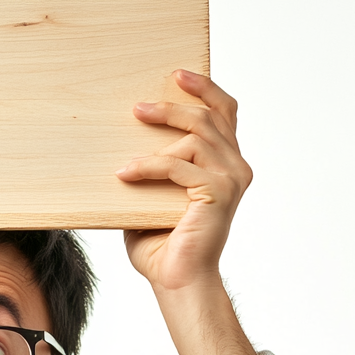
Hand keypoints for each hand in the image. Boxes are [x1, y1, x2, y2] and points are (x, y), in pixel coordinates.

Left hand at [116, 70, 251, 292]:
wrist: (176, 279)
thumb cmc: (163, 245)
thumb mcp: (150, 198)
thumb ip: (149, 171)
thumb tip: (118, 146)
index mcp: (226, 164)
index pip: (225, 113)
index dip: (205, 90)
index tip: (178, 75)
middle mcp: (235, 168)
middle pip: (210, 117)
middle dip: (174, 105)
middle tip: (138, 107)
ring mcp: (231, 179)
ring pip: (196, 136)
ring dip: (159, 130)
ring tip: (130, 136)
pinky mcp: (219, 193)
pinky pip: (179, 166)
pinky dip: (149, 166)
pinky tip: (125, 172)